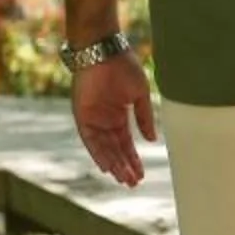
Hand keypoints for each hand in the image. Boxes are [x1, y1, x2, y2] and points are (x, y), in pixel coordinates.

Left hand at [74, 53, 158, 186]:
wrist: (103, 51)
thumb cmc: (123, 67)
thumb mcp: (139, 95)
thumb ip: (145, 118)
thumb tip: (152, 140)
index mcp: (119, 115)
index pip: (126, 143)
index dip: (134, 159)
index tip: (142, 174)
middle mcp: (105, 120)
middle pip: (115, 150)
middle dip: (125, 166)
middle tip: (134, 183)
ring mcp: (93, 119)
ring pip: (104, 148)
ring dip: (114, 164)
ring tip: (124, 180)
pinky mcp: (82, 116)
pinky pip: (90, 140)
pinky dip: (98, 153)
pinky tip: (107, 166)